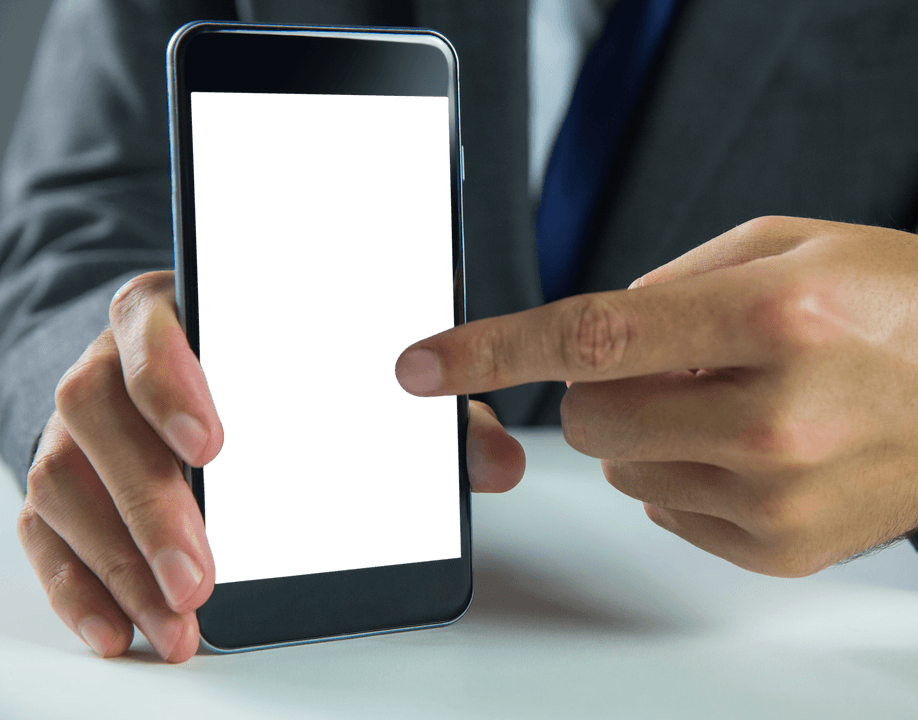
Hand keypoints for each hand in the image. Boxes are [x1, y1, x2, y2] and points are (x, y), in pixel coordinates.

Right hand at [17, 270, 525, 662]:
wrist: (193, 365)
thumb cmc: (278, 365)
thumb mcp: (348, 376)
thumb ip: (424, 412)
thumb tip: (500, 463)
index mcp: (182, 312)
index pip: (155, 327)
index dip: (173, 381)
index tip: (213, 445)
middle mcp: (112, 359)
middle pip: (98, 415)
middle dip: (149, 503)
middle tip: (202, 575)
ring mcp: (81, 421)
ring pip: (62, 479)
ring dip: (117, 559)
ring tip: (180, 619)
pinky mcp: (66, 476)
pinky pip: (42, 529)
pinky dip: (77, 584)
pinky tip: (122, 629)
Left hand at [396, 216, 917, 576]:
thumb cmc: (902, 303)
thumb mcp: (788, 245)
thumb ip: (672, 285)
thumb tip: (588, 333)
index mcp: (776, 316)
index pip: (594, 334)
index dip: (494, 349)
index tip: (424, 363)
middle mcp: (776, 413)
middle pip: (590, 418)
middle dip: (600, 388)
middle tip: (664, 363)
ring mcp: (780, 493)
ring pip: (624, 468)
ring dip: (648, 430)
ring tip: (729, 400)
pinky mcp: (784, 548)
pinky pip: (667, 511)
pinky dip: (683, 474)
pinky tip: (750, 445)